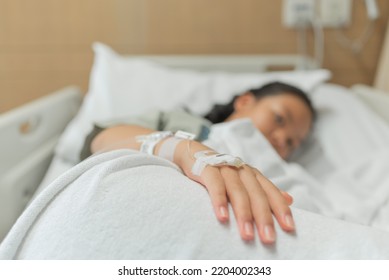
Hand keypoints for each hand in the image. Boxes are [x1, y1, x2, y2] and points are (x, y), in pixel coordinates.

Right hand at [175, 140, 294, 243]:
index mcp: (254, 176)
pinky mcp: (208, 169)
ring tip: (247, 235)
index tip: (289, 228)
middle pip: (257, 195)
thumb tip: (290, 199)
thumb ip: (265, 190)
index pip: (271, 192)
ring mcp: (226, 169)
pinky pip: (216, 186)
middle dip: (264, 218)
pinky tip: (222, 217)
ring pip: (238, 192)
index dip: (281, 209)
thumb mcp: (246, 181)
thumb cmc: (223, 173)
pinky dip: (220, 201)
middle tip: (268, 239)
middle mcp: (243, 171)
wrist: (194, 154)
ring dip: (244, 214)